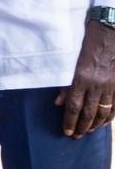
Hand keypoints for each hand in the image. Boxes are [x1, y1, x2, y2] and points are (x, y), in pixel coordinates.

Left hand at [58, 20, 114, 136]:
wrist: (108, 31)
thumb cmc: (86, 44)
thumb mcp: (70, 61)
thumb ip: (64, 83)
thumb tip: (58, 103)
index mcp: (81, 78)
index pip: (74, 106)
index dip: (69, 121)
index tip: (66, 132)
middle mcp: (97, 84)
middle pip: (88, 112)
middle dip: (81, 127)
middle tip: (76, 137)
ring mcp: (110, 85)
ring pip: (104, 111)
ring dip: (95, 124)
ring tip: (88, 132)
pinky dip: (110, 116)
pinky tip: (104, 122)